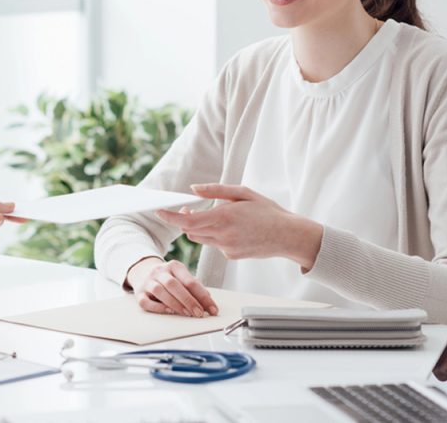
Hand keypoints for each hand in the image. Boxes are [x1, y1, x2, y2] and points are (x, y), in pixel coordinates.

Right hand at [126, 257, 217, 316]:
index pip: (190, 281)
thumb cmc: (169, 278)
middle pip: (173, 284)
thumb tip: (208, 299)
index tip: (212, 309)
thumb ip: (195, 287)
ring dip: (174, 304)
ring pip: (159, 291)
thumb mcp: (182, 277)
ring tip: (186, 313)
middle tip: (198, 313)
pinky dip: (157, 307)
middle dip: (188, 300)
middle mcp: (160, 271)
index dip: (202, 296)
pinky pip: (145, 301)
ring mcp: (148, 281)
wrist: (143, 271)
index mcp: (174, 266)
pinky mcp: (139, 292)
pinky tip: (168, 311)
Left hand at [155, 184, 321, 269]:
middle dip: (183, 220)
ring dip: (198, 228)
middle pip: (189, 231)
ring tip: (211, 216)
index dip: (170, 217)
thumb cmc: (267, 211)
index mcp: (224, 217)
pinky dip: (214, 236)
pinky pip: (214, 245)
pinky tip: (232, 229)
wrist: (288, 236)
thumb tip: (193, 190)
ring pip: (200, 239)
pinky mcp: (231, 256)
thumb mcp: (243, 193)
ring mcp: (226, 249)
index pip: (187, 221)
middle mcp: (222, 236)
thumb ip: (215, 190)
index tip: (158, 211)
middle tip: (187, 208)